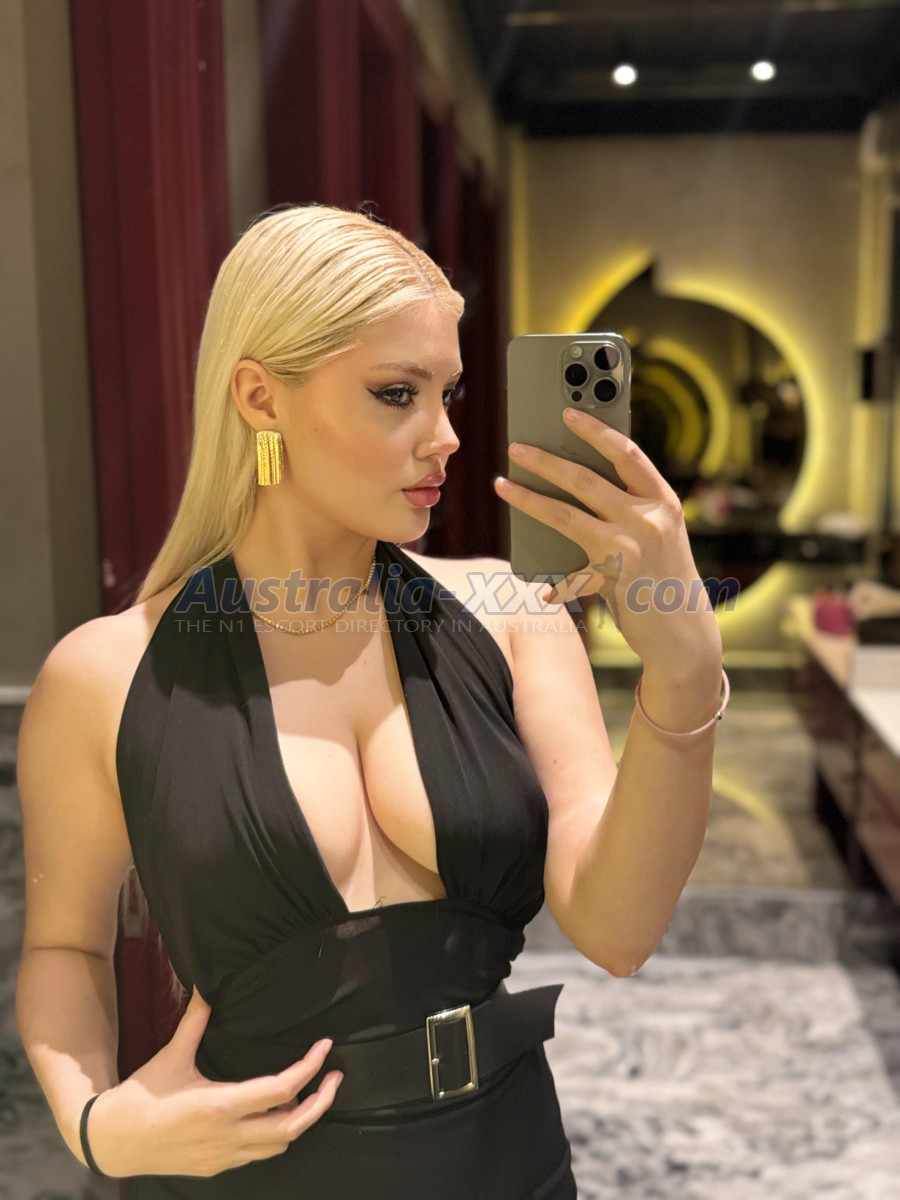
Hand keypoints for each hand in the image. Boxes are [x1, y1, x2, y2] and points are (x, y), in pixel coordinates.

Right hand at [82, 986, 343, 1177]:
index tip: (325, 1048)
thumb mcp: (172, 1055)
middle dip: (321, 1102)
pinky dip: (276, 1136)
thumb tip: (206, 986)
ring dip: (300, 1120)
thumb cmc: (142, 1096)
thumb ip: (195, 1021)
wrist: (111, 1142)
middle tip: (335, 1078)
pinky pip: (259, 1155)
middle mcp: (228, 1136)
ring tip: (307, 1093)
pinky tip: (276, 1115)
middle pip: (293, 1126)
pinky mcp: (217, 1168)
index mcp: (220, 1105)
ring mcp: (224, 1157)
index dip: (309, 1068)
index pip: (281, 1089)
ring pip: (279, 1145)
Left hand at [495, 407, 721, 670]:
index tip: (568, 413)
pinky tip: (542, 588)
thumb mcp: (658, 534)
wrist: (685, 632)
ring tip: (502, 485)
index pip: (626, 453)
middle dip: (546, 460)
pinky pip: (570, 574)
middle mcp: (648, 519)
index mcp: (662, 501)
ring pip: (566, 514)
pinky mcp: (611, 579)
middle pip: (586, 479)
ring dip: (528, 498)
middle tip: (516, 447)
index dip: (596, 430)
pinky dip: (555, 583)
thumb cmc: (665, 576)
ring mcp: (629, 548)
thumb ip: (630, 508)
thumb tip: (576, 482)